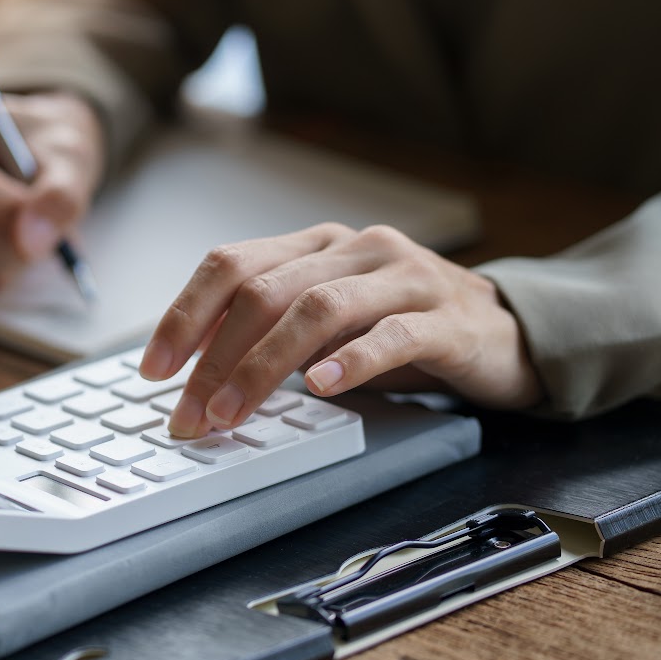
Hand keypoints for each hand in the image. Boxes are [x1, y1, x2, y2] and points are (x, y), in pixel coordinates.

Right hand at [0, 88, 103, 287]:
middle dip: (12, 233)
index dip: (6, 210)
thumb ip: (59, 197)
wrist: (32, 152)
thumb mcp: (69, 158)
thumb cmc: (47, 146)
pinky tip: (8, 233)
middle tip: (47, 218)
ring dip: (8, 251)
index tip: (49, 220)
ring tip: (28, 220)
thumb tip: (29, 243)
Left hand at [138, 223, 543, 436]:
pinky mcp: (447, 317)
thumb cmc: (404, 328)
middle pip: (265, 292)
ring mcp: (404, 276)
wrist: (506, 332)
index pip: (232, 264)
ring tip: (233, 412)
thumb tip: (196, 373)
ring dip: (264, 366)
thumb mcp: (331, 322)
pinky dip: (351, 360)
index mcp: (316, 244)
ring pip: (318, 309)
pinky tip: (322, 387)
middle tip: (189, 415)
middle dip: (214, 358)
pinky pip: (391, 333)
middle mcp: (356, 248)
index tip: (153, 368)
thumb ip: (274, 330)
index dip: (185, 314)